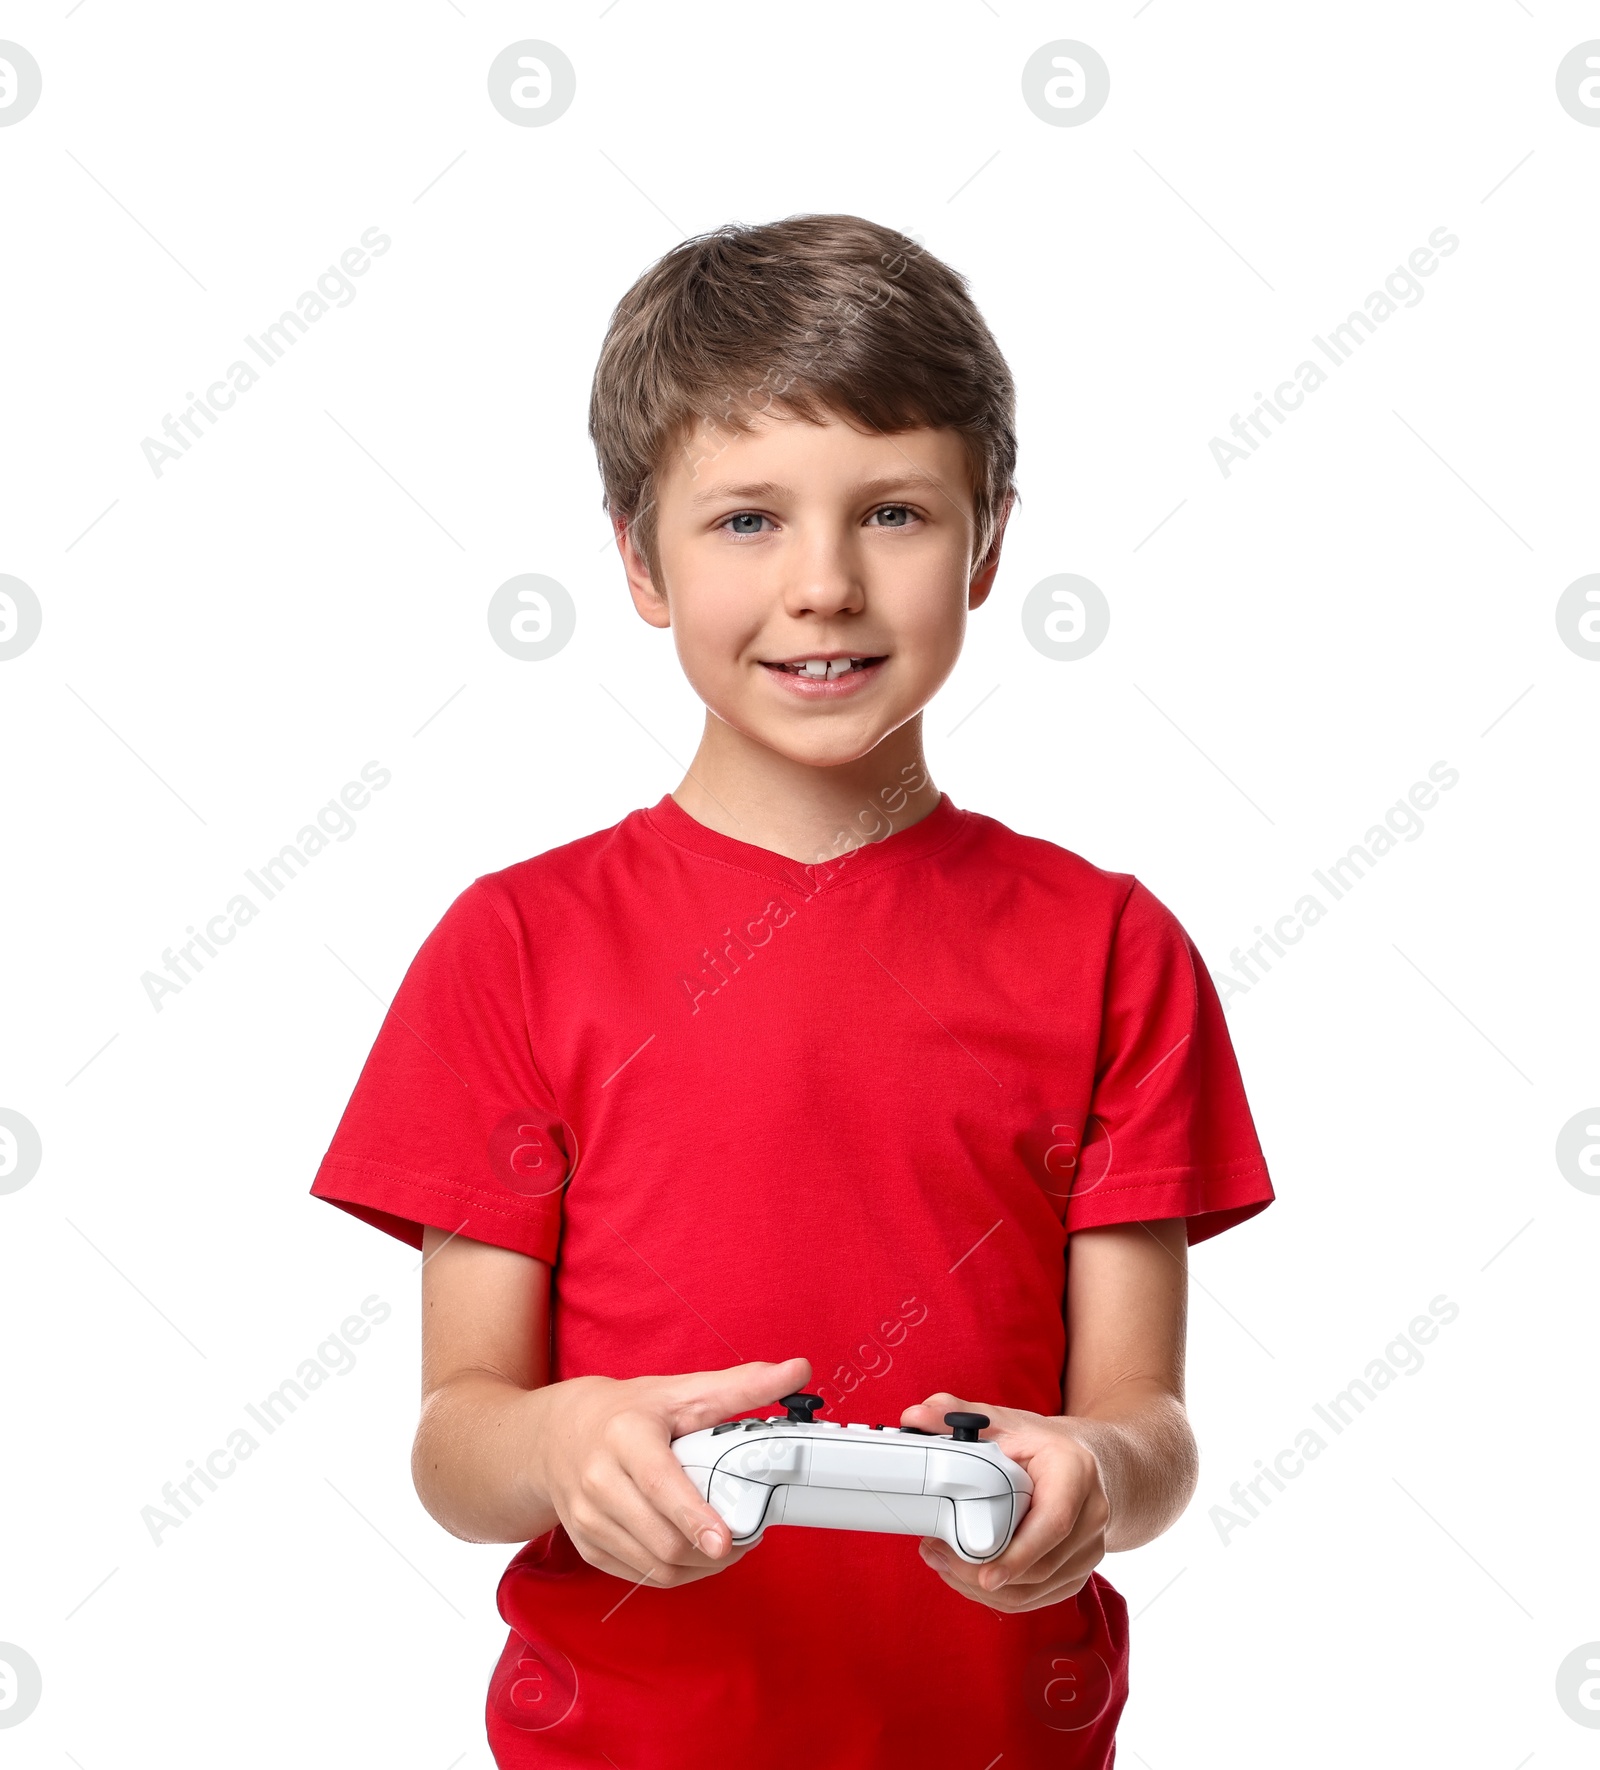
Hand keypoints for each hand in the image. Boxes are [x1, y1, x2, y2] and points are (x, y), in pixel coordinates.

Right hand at [526, 1356, 809, 1586]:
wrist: (553, 1434)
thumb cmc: (624, 1411)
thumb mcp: (680, 1391)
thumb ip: (741, 1386)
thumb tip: (798, 1370)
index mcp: (624, 1436)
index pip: (660, 1485)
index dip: (694, 1517)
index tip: (724, 1541)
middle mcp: (597, 1480)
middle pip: (661, 1538)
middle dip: (711, 1550)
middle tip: (747, 1536)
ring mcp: (587, 1519)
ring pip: (654, 1566)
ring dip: (699, 1567)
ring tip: (728, 1546)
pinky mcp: (586, 1547)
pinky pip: (640, 1576)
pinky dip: (675, 1573)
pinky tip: (696, 1554)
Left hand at [901, 1392, 1109, 1611]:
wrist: (1086, 1463)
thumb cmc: (1042, 1445)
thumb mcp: (1003, 1421)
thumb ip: (957, 1414)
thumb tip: (914, 1415)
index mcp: (1075, 1474)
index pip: (1054, 1523)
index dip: (1019, 1554)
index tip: (986, 1575)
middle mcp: (1091, 1516)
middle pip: (1040, 1566)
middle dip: (983, 1573)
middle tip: (936, 1555)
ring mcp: (1089, 1549)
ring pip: (1036, 1589)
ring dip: (985, 1589)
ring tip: (942, 1564)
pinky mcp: (1078, 1572)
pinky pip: (1037, 1597)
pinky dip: (1000, 1596)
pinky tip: (967, 1579)